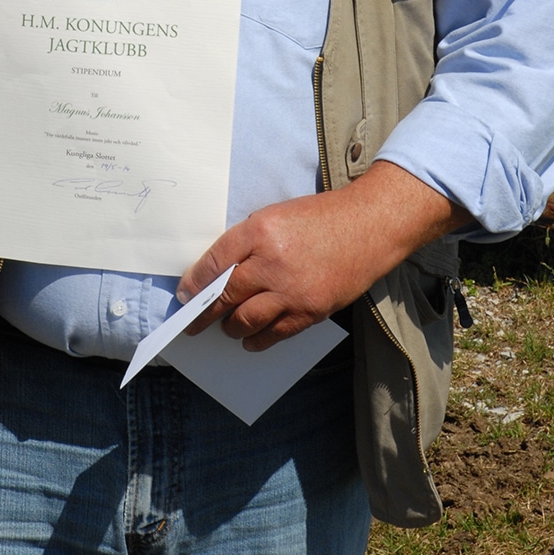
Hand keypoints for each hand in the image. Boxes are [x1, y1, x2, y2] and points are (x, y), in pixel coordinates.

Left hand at [176, 162, 467, 350]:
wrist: (369, 226)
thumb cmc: (321, 217)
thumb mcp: (277, 215)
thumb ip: (248, 240)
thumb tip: (220, 271)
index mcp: (260, 229)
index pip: (216, 261)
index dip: (195, 282)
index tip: (184, 294)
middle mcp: (272, 260)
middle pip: (226, 294)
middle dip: (204, 312)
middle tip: (193, 322)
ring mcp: (292, 289)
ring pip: (246, 319)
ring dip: (230, 327)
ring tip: (225, 327)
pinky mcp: (311, 310)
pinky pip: (275, 333)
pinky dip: (257, 340)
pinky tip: (249, 339)